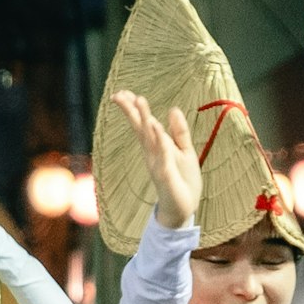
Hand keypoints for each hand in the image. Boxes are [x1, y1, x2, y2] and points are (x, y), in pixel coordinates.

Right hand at [114, 90, 202, 230]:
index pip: (143, 124)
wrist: (182, 210)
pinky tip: (155, 126)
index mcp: (157, 147)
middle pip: (140, 128)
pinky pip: (162, 154)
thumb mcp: (184, 151)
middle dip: (131, 111)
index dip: (134, 109)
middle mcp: (153, 154)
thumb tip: (173, 109)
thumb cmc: (182, 181)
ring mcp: (158, 164)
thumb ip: (179, 131)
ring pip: (149, 138)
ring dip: (144, 119)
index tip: (123, 93)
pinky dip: (159, 140)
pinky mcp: (165, 175)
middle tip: (119, 94)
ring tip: (138, 101)